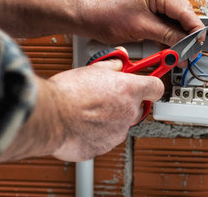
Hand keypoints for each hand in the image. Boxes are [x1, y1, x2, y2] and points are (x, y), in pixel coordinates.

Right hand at [49, 52, 163, 161]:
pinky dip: (97, 133)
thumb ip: (112, 66)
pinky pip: (106, 139)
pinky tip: (83, 124)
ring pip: (121, 124)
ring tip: (89, 111)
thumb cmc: (68, 92)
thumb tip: (118, 62)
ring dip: (110, 119)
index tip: (148, 84)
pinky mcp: (104, 146)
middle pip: (138, 107)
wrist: (51, 116)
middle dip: (126, 103)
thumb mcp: (92, 69)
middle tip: (109, 97)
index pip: (156, 87)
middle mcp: (128, 111)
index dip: (151, 85)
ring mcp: (118, 132)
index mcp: (129, 89)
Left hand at [75, 0, 204, 45]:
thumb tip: (185, 43)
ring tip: (178, 53)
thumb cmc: (103, 13)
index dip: (194, 28)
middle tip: (188, 52)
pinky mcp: (144, 6)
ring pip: (171, 19)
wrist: (83, 15)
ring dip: (175, 36)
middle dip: (185, 34)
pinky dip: (164, 34)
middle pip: (180, 14)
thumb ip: (168, 35)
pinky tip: (167, 46)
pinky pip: (161, 20)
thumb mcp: (141, 27)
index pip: (183, 9)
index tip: (199, 43)